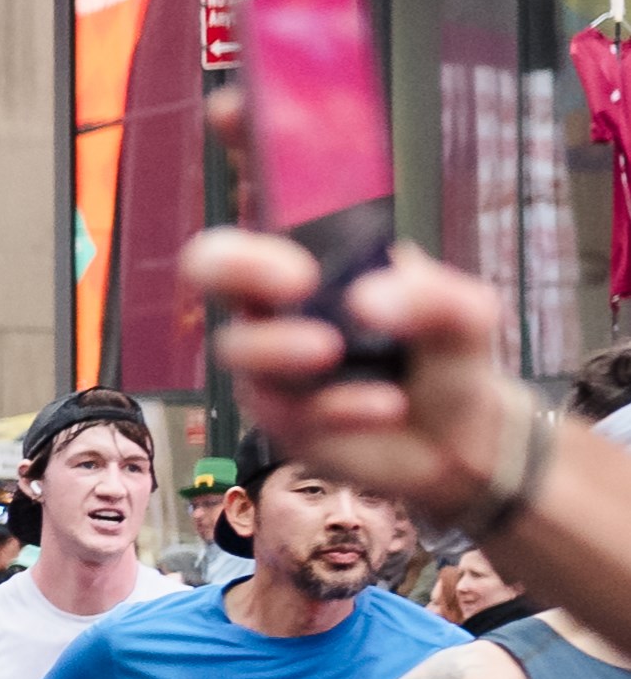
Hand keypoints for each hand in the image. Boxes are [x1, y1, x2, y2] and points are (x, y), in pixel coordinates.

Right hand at [192, 228, 536, 522]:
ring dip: (280, 348)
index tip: (300, 269)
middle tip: (294, 283)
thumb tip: (366, 301)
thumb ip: (432, 294)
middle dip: (237, 270)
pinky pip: (294, 412)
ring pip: (242, 353)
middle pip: (213, 277)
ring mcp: (274, 373)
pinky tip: (387, 406)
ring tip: (331, 350)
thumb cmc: (445, 357)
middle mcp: (277, 317)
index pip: (246, 242)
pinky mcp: (287, 425)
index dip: (242, 242)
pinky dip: (341, 407)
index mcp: (310, 274)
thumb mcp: (464, 314)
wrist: (463, 436)